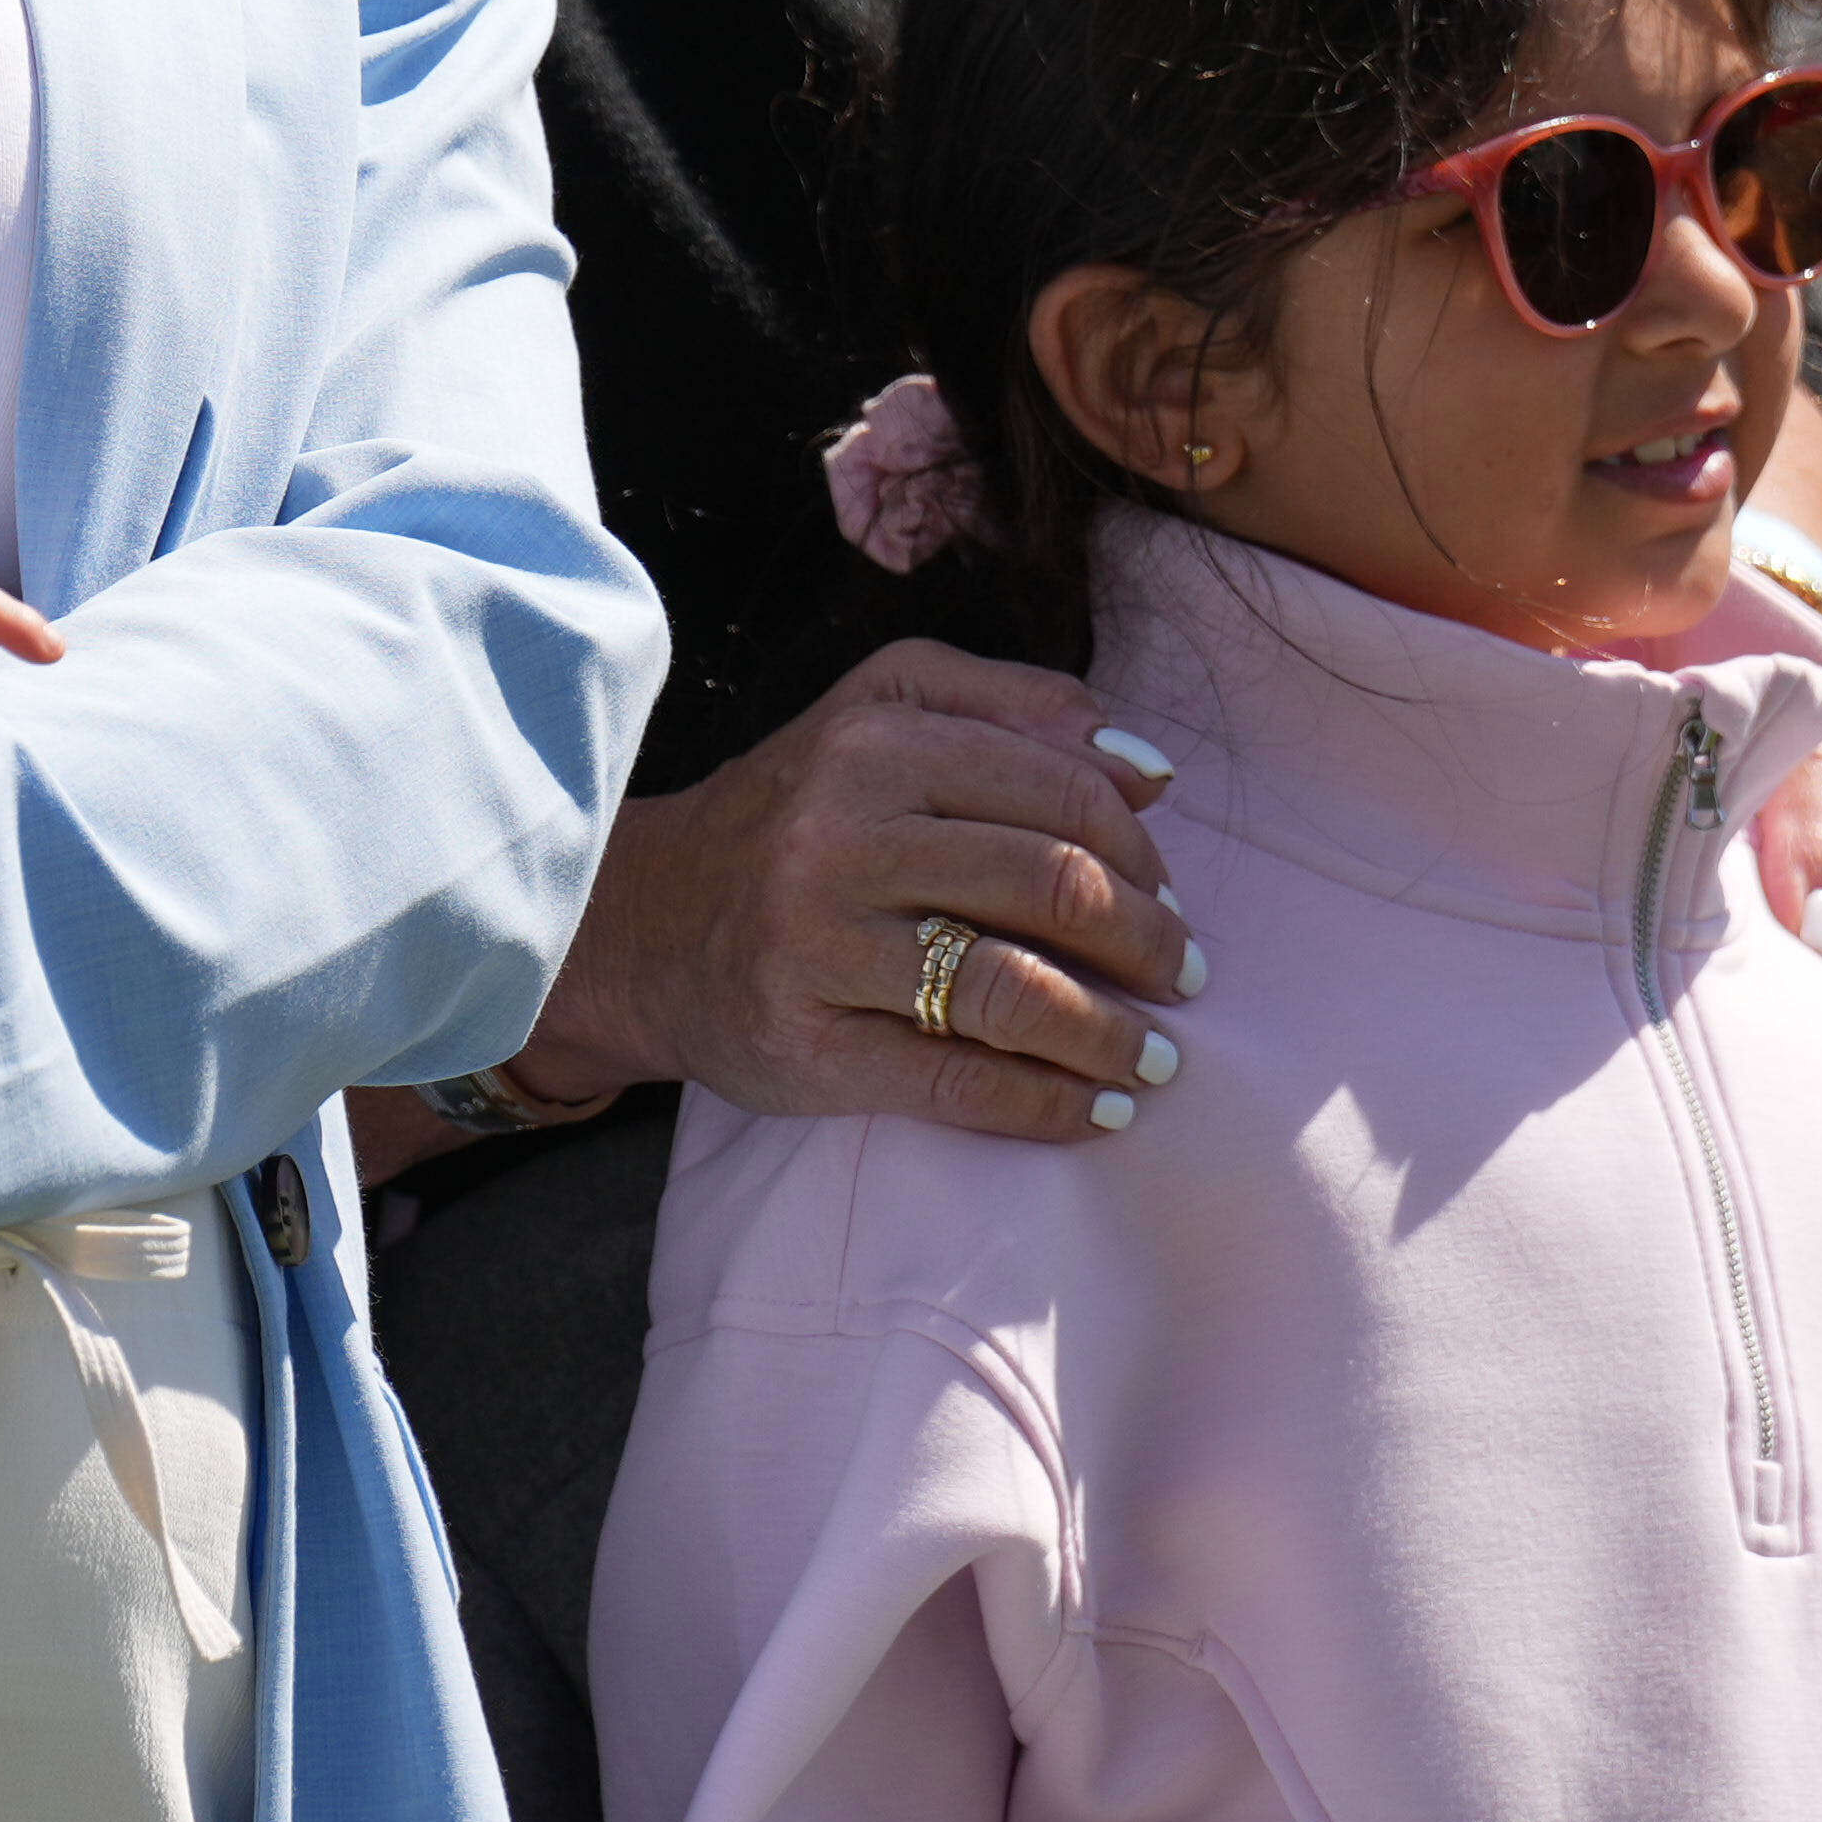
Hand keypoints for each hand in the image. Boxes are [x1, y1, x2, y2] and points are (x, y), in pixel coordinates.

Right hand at [522, 643, 1194, 1138]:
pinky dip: (1048, 1105)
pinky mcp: (806, 1045)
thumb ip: (1012, 708)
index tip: (1170, 898)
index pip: (1061, 790)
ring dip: (1112, 1034)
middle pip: (1050, 883)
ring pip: (1012, 988)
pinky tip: (1096, 1113)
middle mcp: (842, 833)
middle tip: (1183, 978)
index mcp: (875, 741)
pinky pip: (957, 1082)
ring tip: (1155, 1058)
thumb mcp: (878, 715)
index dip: (1142, 854)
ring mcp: (818, 944)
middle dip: (1147, 942)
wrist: (638, 923)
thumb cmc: (792, 816)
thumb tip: (1151, 774)